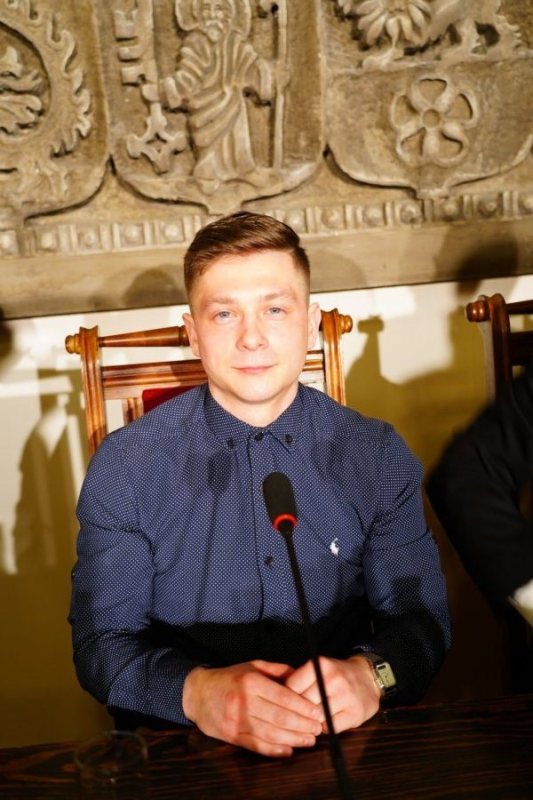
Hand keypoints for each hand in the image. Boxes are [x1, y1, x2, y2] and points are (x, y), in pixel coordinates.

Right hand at [182, 660, 324, 756]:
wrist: (198, 693)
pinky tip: (289, 750)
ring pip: (270, 733)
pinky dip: (274, 750)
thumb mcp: (253, 666)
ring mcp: (236, 720)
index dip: (303, 706)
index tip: (318, 712)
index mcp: (251, 682)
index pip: (283, 696)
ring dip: (293, 739)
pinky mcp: (231, 736)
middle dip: (302, 724)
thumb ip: (278, 670)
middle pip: (279, 717)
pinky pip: (256, 745)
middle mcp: (244, 701)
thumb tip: (303, 676)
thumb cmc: (231, 678)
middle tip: (318, 728)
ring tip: (309, 740)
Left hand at [285, 656, 380, 733]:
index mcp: (321, 665)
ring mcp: (345, 696)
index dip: (286, 697)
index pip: (293, 685)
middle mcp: (333, 679)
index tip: (285, 702)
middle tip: (297, 714)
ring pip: (316, 717)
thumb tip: (275, 695)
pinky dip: (325, 728)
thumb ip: (300, 679)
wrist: (368, 679)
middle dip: (298, 711)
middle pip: (303, 703)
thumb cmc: (336, 676)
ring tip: (311, 719)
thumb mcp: (319, 669)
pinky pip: (330, 728)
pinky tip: (326, 722)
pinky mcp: (355, 713)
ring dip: (311, 721)